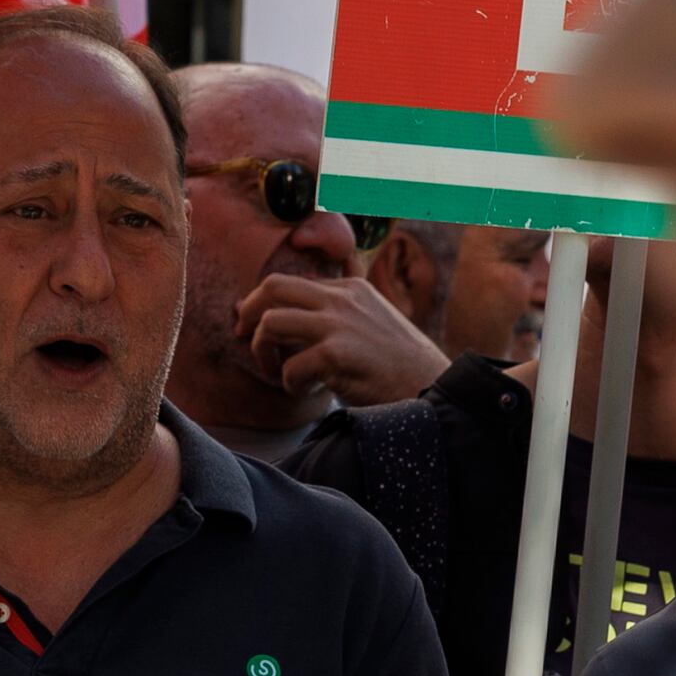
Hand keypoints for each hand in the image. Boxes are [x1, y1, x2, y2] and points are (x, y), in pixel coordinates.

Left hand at [239, 270, 446, 409]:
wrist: (432, 390)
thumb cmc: (399, 365)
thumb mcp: (373, 320)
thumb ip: (341, 309)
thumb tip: (304, 304)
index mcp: (350, 288)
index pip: (290, 283)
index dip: (263, 304)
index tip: (253, 325)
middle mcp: (343, 299)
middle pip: (272, 286)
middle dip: (247, 312)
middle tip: (243, 336)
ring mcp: (339, 324)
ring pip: (271, 322)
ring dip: (262, 351)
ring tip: (276, 372)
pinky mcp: (338, 355)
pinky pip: (290, 368)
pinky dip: (290, 384)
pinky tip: (306, 393)